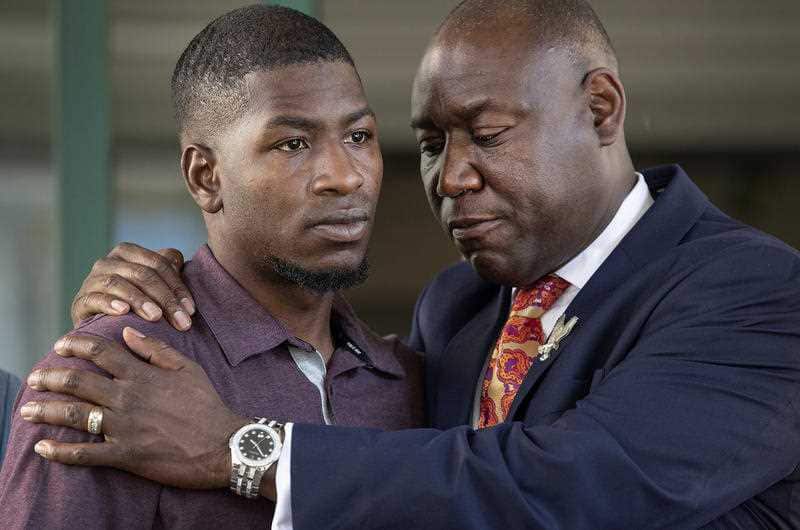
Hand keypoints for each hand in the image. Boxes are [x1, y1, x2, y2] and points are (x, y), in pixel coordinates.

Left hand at [20, 328, 247, 489]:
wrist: (223, 444)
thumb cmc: (207, 404)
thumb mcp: (187, 368)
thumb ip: (156, 349)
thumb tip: (128, 331)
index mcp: (142, 375)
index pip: (101, 352)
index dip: (77, 345)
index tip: (61, 345)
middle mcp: (128, 397)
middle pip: (78, 382)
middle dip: (51, 377)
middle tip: (36, 377)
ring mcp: (125, 427)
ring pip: (74, 415)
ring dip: (46, 410)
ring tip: (28, 408)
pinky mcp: (126, 455)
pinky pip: (86, 454)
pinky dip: (61, 452)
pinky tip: (44, 448)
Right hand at [71, 243, 194, 330]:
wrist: (100, 326)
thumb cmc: (135, 303)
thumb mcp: (153, 285)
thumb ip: (167, 269)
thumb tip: (177, 258)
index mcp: (128, 252)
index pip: (158, 264)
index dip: (177, 286)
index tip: (191, 311)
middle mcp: (107, 262)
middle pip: (142, 274)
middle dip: (165, 299)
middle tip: (181, 322)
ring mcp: (91, 280)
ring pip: (119, 284)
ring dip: (140, 300)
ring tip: (156, 317)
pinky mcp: (80, 301)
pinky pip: (94, 299)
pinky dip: (109, 304)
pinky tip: (123, 312)